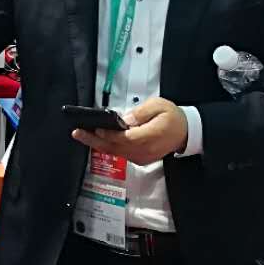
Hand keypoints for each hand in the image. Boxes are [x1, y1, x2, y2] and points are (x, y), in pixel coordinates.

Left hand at [72, 97, 187, 164]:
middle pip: (116, 147)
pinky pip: (120, 154)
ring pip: (116, 152)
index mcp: (151, 136)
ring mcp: (142, 157)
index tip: (97, 128)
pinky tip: (97, 139)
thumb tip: (125, 119)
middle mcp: (144, 150)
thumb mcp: (159, 106)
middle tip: (78, 132)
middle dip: (95, 140)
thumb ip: (141, 113)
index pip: (126, 138)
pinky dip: (107, 147)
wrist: (185, 132)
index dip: (110, 134)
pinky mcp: (139, 159)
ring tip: (82, 135)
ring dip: (98, 144)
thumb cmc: (173, 117)